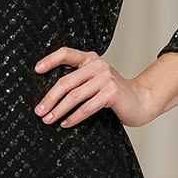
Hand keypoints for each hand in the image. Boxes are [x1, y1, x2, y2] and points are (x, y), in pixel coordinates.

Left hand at [33, 46, 160, 128]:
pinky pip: (86, 107)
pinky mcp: (111, 93)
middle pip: (66, 81)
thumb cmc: (113, 94)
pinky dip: (74, 117)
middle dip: (50, 98)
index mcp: (91, 59)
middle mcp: (98, 65)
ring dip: (58, 110)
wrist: (140, 101)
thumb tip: (48, 95)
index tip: (36, 71)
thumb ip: (78, 80)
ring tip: (48, 120)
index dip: (50, 60)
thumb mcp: (95, 81)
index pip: (66, 53)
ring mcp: (105, 78)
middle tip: (39, 111)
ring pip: (74, 96)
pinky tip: (65, 123)